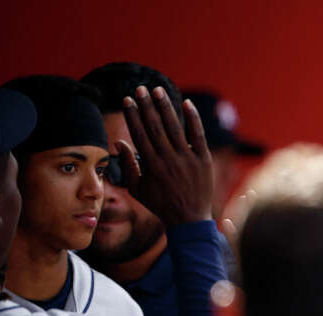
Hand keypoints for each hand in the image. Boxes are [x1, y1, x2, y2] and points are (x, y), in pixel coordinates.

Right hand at [118, 85, 214, 225]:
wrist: (189, 219)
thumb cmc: (161, 204)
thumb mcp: (137, 189)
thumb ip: (128, 165)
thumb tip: (119, 142)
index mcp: (151, 165)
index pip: (139, 134)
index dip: (132, 115)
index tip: (127, 100)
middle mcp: (168, 159)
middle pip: (155, 126)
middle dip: (146, 106)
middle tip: (140, 89)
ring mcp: (188, 159)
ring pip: (175, 127)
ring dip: (166, 107)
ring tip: (158, 90)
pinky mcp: (203, 160)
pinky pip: (198, 135)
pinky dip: (193, 119)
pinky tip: (186, 103)